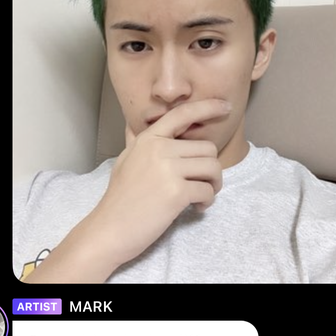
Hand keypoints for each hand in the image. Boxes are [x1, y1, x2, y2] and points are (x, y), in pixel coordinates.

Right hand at [91, 98, 230, 269]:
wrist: (109, 229)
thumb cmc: (119, 197)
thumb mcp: (125, 160)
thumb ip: (135, 141)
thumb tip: (131, 125)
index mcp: (148, 139)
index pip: (182, 114)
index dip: (208, 106)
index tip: (226, 106)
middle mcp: (159, 149)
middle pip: (207, 148)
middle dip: (211, 168)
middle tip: (202, 184)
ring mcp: (168, 170)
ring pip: (212, 168)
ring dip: (213, 185)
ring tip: (200, 196)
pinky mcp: (176, 192)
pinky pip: (207, 190)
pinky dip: (206, 202)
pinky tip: (194, 208)